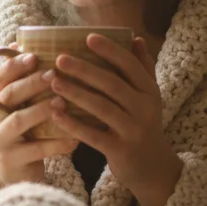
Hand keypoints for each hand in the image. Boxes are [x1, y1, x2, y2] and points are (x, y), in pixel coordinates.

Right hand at [0, 47, 79, 186]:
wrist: (15, 172)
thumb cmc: (23, 130)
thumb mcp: (19, 106)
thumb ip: (23, 82)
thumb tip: (30, 44)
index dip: (14, 64)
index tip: (34, 55)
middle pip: (9, 95)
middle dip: (32, 83)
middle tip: (54, 74)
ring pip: (18, 120)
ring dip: (42, 109)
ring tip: (63, 102)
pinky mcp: (10, 160)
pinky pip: (36, 149)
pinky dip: (57, 143)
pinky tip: (75, 139)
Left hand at [48, 35, 181, 205]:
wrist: (153, 168)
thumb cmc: (144, 125)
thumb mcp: (149, 97)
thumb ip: (143, 68)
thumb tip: (136, 38)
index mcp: (150, 91)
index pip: (130, 66)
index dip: (110, 50)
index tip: (88, 37)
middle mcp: (144, 108)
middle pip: (112, 84)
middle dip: (85, 70)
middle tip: (60, 58)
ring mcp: (132, 130)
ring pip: (101, 107)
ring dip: (75, 93)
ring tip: (53, 81)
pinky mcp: (120, 150)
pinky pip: (93, 135)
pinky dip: (73, 124)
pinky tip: (55, 113)